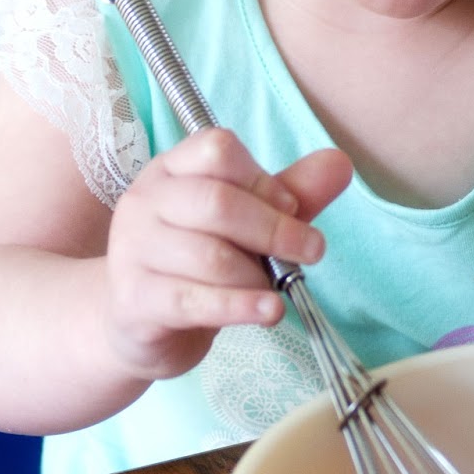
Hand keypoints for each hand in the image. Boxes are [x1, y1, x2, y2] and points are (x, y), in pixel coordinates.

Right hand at [105, 128, 351, 379]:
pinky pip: (193, 300)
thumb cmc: (196, 262)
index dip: (262, 179)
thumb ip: (289, 193)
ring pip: (209, 256)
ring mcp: (133, 250)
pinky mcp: (134, 299)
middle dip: (275, 230)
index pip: (216, 150)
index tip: (290, 207)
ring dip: (257, 276)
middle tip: (311, 251)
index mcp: (171, 170)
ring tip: (275, 289)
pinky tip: (270, 311)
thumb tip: (339, 163)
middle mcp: (145, 202)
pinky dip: (240, 306)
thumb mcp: (245, 223)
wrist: (139, 323)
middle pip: (217, 202)